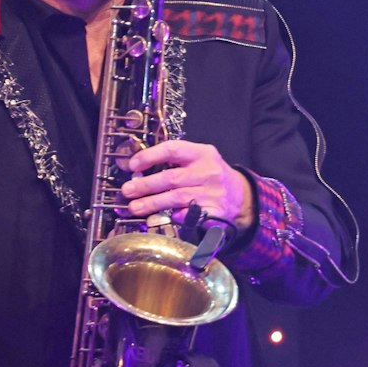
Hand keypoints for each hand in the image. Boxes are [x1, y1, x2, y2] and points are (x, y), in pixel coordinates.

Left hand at [119, 139, 255, 231]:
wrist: (240, 196)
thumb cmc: (210, 175)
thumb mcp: (198, 160)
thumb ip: (173, 161)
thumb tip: (138, 170)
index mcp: (203, 153)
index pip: (173, 149)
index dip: (150, 156)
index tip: (133, 166)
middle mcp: (209, 172)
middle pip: (171, 177)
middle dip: (145, 185)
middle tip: (127, 191)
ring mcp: (212, 193)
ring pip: (176, 198)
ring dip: (151, 203)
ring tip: (134, 207)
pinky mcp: (214, 212)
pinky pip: (188, 215)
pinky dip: (172, 216)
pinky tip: (158, 217)